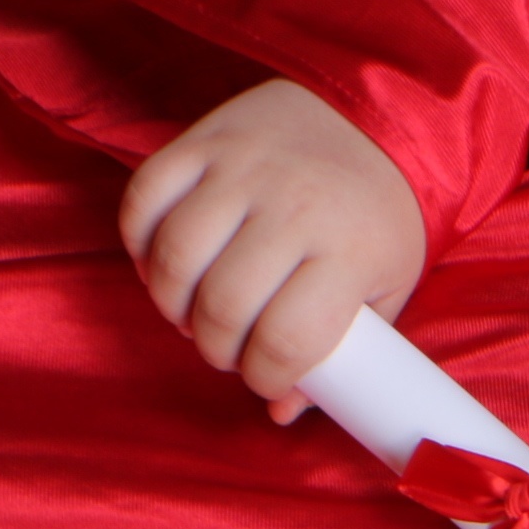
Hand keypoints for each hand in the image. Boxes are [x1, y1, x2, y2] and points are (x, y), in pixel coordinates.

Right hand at [121, 78, 428, 422]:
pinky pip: (143, 200)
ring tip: (194, 310)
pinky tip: (164, 263)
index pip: (286, 338)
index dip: (264, 376)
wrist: (377, 117)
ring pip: (174, 256)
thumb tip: (279, 411)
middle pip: (222, 304)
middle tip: (227, 347)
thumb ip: (344, 352)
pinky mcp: (204, 139)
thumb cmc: (380, 216)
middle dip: (215, 347)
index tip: (265, 378)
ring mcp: (245, 167)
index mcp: (351, 249)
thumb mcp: (389, 286)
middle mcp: (295, 205)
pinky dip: (139, 244)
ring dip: (171, 302)